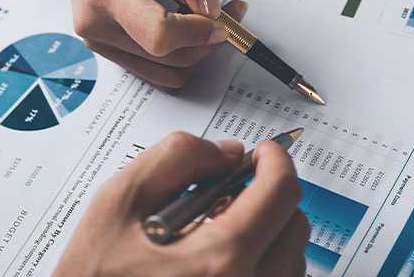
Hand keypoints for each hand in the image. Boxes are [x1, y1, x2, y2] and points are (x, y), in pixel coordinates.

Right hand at [0, 0, 247, 88]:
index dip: (197, 33)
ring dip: (199, 51)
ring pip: (168, 72)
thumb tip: (212, 7)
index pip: (158, 35)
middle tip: (231, 12)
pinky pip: (157, 71)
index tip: (221, 18)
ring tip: (212, 19)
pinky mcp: (110, 51)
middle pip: (169, 57)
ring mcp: (100, 43)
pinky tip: (190, 28)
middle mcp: (97, 25)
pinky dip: (182, 55)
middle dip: (209, 40)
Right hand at [53, 132, 309, 276]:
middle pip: (294, 226)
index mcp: (220, 260)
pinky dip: (260, 262)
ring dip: (266, 232)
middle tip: (232, 190)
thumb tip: (226, 152)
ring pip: (290, 260)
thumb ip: (177, 159)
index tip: (264, 152)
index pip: (281, 193)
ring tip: (215, 230)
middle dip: (269, 196)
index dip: (276, 160)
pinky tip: (217, 258)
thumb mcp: (118, 202)